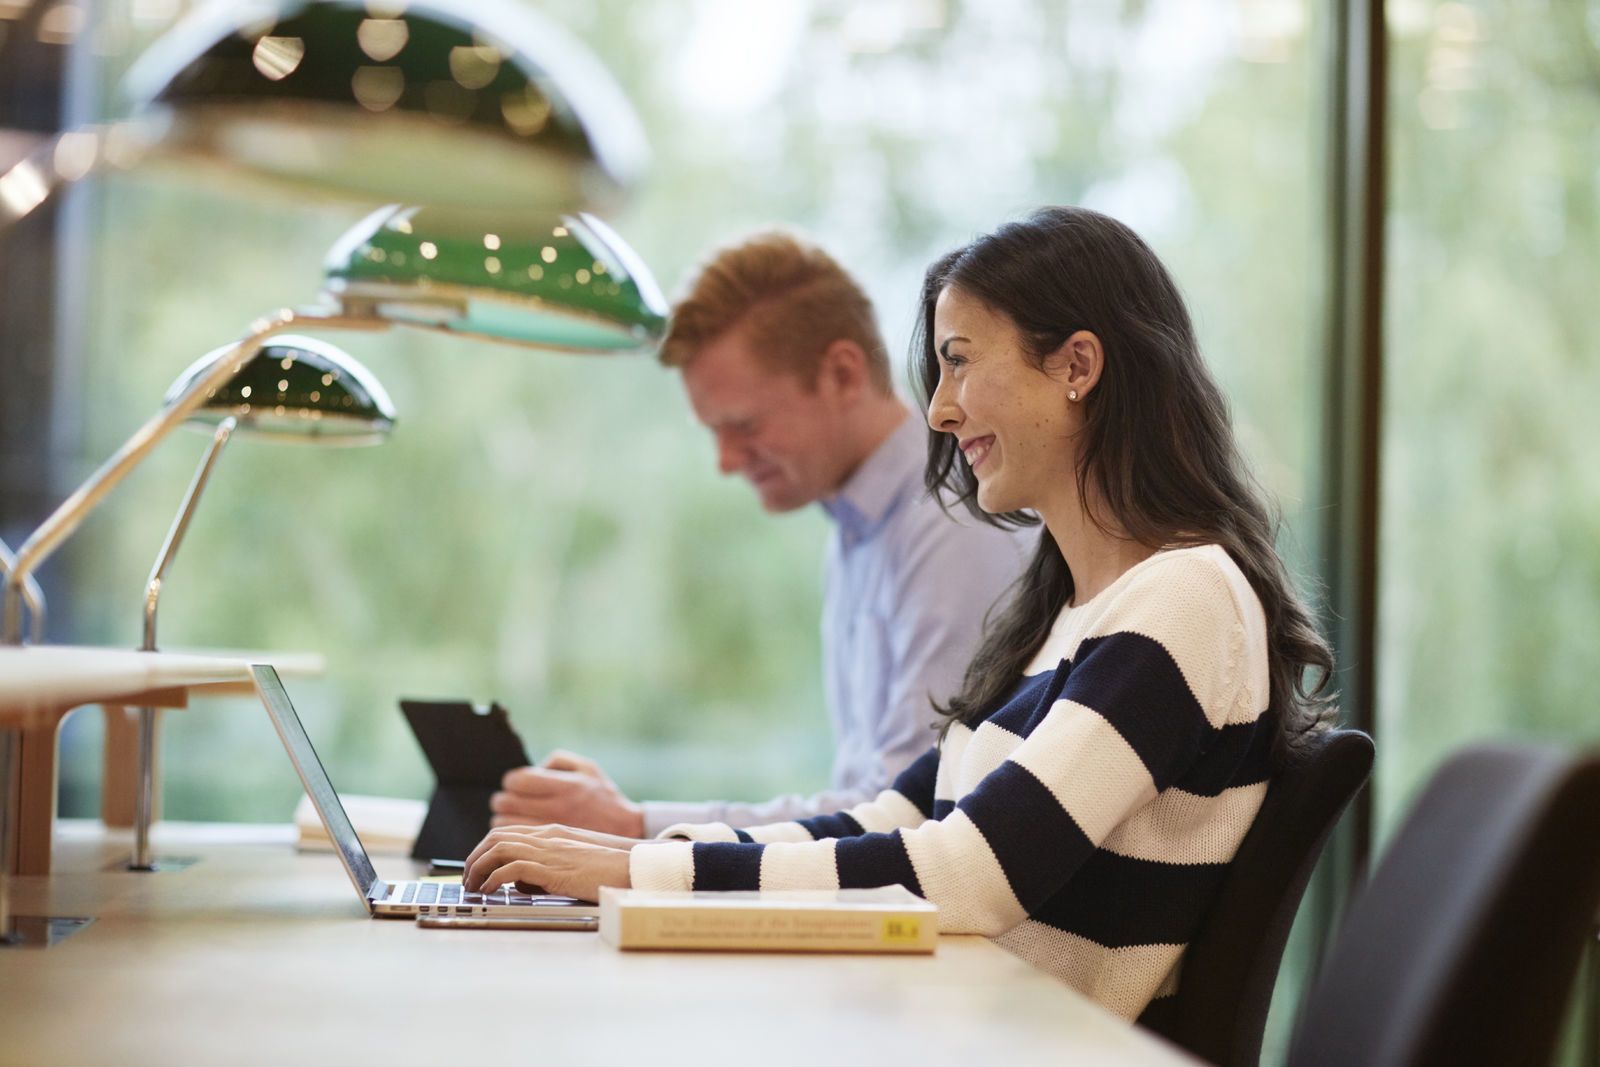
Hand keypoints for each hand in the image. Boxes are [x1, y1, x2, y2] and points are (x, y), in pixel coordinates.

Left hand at [463, 825, 632, 901]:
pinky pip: (512, 869)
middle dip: (474, 858)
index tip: (476, 869)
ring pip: (498, 850)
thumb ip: (546, 868)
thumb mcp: (572, 865)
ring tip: (473, 887)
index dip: (484, 850)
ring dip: (478, 869)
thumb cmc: (607, 869)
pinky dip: (494, 879)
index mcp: (551, 833)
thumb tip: (521, 884)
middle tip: (467, 879)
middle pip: (496, 837)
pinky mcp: (553, 869)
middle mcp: (547, 837)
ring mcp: (549, 851)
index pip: (506, 833)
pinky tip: (491, 891)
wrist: (632, 868)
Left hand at [491, 749, 645, 836]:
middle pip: (506, 802)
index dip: (511, 782)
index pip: (519, 780)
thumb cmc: (606, 798)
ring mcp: (552, 832)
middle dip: (502, 802)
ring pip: (505, 826)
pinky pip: (514, 847)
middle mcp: (557, 807)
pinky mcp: (550, 853)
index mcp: (565, 785)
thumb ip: (559, 760)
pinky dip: (508, 841)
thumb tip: (536, 767)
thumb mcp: (589, 767)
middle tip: (507, 804)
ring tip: (511, 820)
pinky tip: (516, 838)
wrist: (627, 831)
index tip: (515, 787)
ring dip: (501, 821)